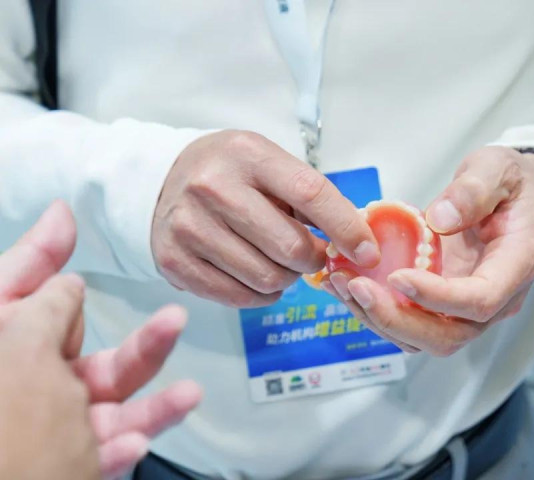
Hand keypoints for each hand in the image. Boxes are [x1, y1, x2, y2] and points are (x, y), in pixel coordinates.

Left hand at [0, 201, 202, 478]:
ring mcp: (50, 430)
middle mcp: (23, 383)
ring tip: (188, 394)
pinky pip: (105, 452)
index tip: (62, 218)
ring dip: (155, 399)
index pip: (17, 288)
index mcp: (4, 345)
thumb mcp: (20, 350)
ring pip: (113, 405)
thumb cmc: (2, 434)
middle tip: (173, 322)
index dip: (40, 253)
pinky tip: (133, 444)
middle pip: (88, 353)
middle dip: (143, 341)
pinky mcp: (71, 466)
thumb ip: (47, 303)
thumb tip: (65, 262)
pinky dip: (125, 448)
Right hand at [151, 130, 379, 307]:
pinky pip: (240, 298)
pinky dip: (261, 294)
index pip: (311, 194)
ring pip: (267, 278)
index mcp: (248, 154)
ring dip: (287, 279)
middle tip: (312, 255)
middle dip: (314, 260)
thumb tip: (360, 240)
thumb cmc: (232, 174)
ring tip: (278, 261)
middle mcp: (213, 187)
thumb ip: (312, 197)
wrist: (163, 181)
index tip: (367, 253)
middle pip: (290, 248)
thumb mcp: (270, 164)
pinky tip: (256, 274)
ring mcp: (189, 226)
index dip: (346, 228)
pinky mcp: (174, 262)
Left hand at [327, 147, 533, 355]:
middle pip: (447, 336)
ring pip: (423, 338)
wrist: (517, 197)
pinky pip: (409, 321)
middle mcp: (494, 299)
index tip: (397, 276)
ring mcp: (466, 308)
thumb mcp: (498, 169)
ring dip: (379, 319)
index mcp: (515, 267)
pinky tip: (345, 284)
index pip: (479, 300)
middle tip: (356, 287)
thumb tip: (440, 218)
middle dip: (397, 320)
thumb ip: (474, 190)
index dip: (436, 297)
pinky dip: (375, 310)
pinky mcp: (442, 305)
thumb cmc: (511, 183)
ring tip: (342, 284)